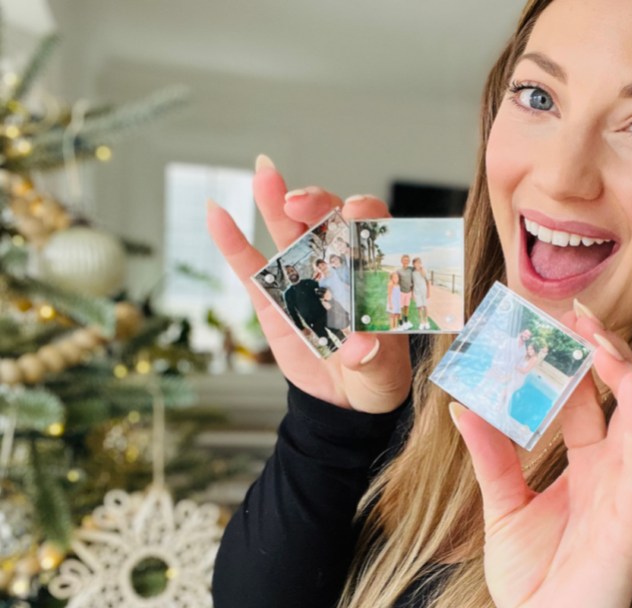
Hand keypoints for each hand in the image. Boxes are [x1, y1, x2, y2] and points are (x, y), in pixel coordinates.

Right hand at [206, 155, 411, 412]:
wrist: (341, 400)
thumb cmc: (375, 378)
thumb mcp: (383, 374)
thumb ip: (374, 360)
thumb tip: (360, 348)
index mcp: (373, 274)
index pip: (374, 230)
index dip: (365, 213)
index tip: (354, 211)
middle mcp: (339, 264)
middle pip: (330, 219)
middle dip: (318, 203)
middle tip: (300, 203)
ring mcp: (303, 275)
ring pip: (289, 231)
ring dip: (276, 201)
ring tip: (264, 173)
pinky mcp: (271, 296)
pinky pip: (250, 264)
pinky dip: (232, 239)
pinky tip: (216, 212)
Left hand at [451, 311, 631, 607]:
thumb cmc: (531, 582)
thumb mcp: (503, 507)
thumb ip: (491, 458)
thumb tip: (464, 406)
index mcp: (593, 471)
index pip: (593, 402)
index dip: (580, 361)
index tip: (556, 321)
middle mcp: (620, 477)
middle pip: (631, 401)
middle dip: (612, 354)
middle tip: (581, 314)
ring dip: (630, 375)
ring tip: (601, 338)